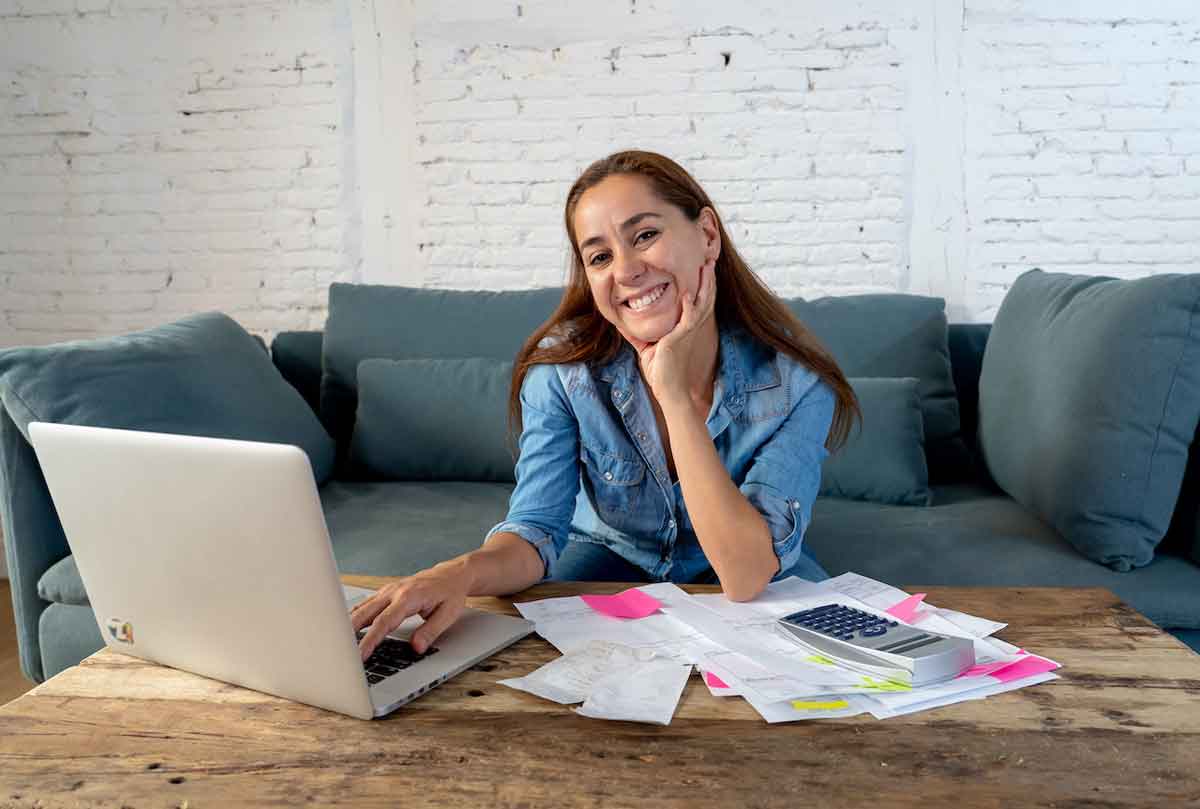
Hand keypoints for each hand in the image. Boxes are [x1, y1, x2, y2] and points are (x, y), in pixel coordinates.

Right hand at [350, 561, 470, 659]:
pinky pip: (365, 605)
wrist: (451, 575)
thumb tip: (416, 648)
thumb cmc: (450, 594)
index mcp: (409, 597)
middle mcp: (394, 591)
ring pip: (361, 608)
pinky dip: (353, 617)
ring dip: (347, 625)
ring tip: (336, 643)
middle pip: (365, 614)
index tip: (360, 655)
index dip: (370, 640)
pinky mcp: (385, 593)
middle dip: (349, 633)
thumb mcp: (448, 614)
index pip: (385, 622)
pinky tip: (345, 630)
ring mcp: (387, 591)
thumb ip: (431, 631)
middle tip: (339, 652)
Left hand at [630, 260, 717, 404]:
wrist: (668, 391)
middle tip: (709, 259)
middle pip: (704, 297)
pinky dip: (690, 305)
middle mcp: (690, 327)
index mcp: (685, 326)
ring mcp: (688, 332)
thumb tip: (621, 323)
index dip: (700, 283)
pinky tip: (688, 292)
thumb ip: (635, 333)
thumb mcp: (645, 347)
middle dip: (707, 278)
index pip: (695, 300)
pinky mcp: (682, 338)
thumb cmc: (660, 372)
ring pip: (702, 303)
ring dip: (705, 285)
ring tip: (707, 267)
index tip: (700, 266)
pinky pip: (689, 318)